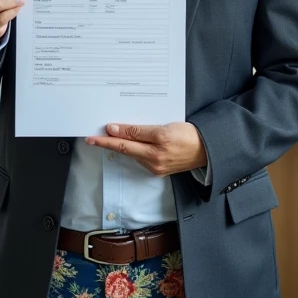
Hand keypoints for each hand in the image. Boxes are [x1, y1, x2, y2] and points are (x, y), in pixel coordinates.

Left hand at [86, 122, 206, 176]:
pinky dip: (131, 150)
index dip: (109, 138)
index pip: (126, 142)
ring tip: (106, 137)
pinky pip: (140, 157)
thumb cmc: (188, 135)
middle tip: (91, 139)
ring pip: (132, 153)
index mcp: (156, 147)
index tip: (95, 136)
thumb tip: (118, 129)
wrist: (206, 151)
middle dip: (107, 143)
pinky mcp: (158, 169)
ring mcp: (155, 166)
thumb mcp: (165, 128)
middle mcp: (154, 160)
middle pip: (125, 149)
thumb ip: (140, 130)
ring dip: (119, 145)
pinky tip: (126, 143)